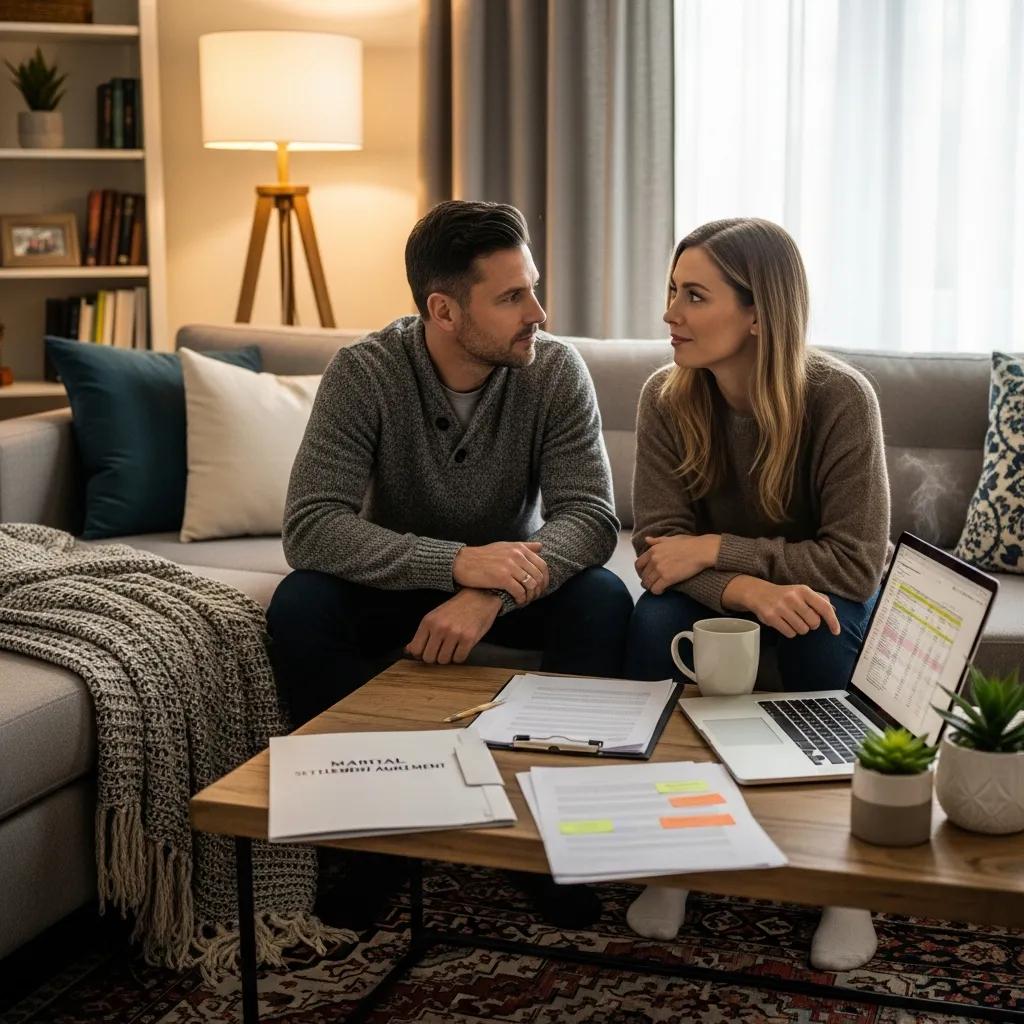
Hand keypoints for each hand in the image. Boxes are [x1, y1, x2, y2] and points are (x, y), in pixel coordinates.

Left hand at [405, 589, 501, 664]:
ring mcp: (454, 633)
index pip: (416, 649)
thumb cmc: (457, 607)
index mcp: (428, 621)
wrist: (480, 596)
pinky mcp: (468, 638)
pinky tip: (462, 646)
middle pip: (429, 658)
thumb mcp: (436, 616)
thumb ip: (423, 634)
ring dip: (448, 657)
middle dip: (435, 657)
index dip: (421, 654)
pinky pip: (459, 659)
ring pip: (444, 660)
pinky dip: (460, 656)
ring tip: (453, 646)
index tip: (428, 651)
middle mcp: (440, 627)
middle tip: (442, 649)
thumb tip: (409, 650)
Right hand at [453, 541, 547, 605]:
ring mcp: (510, 566)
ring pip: (531, 585)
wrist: (462, 562)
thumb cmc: (482, 556)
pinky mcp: (502, 577)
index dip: (545, 579)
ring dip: (530, 596)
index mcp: (519, 548)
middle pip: (538, 576)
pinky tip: (517, 602)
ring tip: (525, 600)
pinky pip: (519, 592)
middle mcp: (516, 555)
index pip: (542, 565)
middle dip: (538, 590)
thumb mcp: (504, 546)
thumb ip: (523, 546)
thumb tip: (541, 547)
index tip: (541, 588)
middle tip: (533, 597)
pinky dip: (521, 599)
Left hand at [635, 534, 718, 593]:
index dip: (641, 571)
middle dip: (646, 580)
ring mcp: (660, 569)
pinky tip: (662, 591)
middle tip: (652, 583)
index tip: (645, 575)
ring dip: (651, 587)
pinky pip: (656, 589)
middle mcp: (654, 559)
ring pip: (648, 583)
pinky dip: (657, 591)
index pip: (638, 564)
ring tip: (657, 588)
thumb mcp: (671, 539)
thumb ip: (657, 541)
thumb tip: (646, 539)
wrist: (702, 550)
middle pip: (643, 575)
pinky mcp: (667, 578)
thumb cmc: (689, 544)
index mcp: (653, 550)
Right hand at [723, 576, 840, 638]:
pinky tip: (784, 624)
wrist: (758, 593)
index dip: (833, 621)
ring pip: (802, 630)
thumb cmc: (785, 594)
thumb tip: (834, 610)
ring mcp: (781, 607)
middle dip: (811, 625)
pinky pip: (790, 633)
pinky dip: (790, 632)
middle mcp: (793, 598)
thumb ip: (819, 599)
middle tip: (803, 620)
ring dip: (800, 629)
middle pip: (814, 622)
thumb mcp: (801, 592)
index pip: (824, 608)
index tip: (836, 632)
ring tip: (792, 621)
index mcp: (803, 590)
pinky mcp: (771, 617)